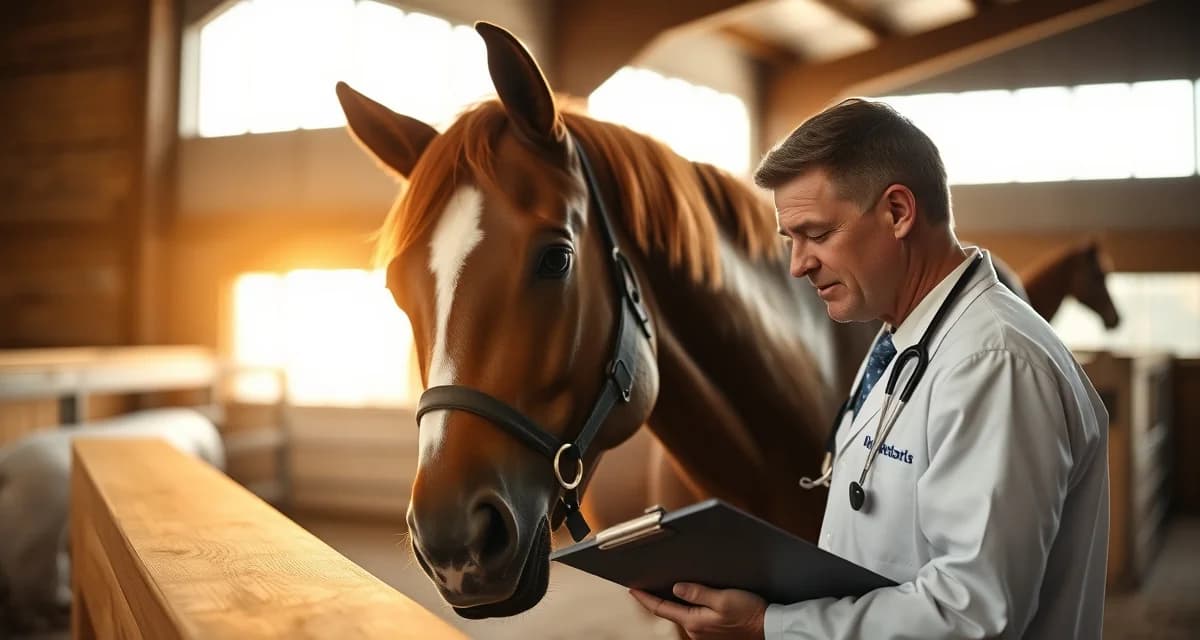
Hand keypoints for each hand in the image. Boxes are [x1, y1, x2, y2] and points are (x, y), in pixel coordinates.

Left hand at [630, 582, 766, 639]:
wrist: (768, 628)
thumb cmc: (749, 614)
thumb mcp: (723, 599)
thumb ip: (698, 593)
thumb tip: (675, 588)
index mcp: (695, 622)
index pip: (662, 608)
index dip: (645, 598)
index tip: (632, 589)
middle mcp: (696, 631)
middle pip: (671, 612)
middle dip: (659, 598)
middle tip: (648, 583)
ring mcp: (704, 634)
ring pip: (683, 615)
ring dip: (676, 603)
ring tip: (668, 586)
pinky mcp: (713, 633)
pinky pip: (694, 618)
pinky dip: (688, 608)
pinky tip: (691, 599)